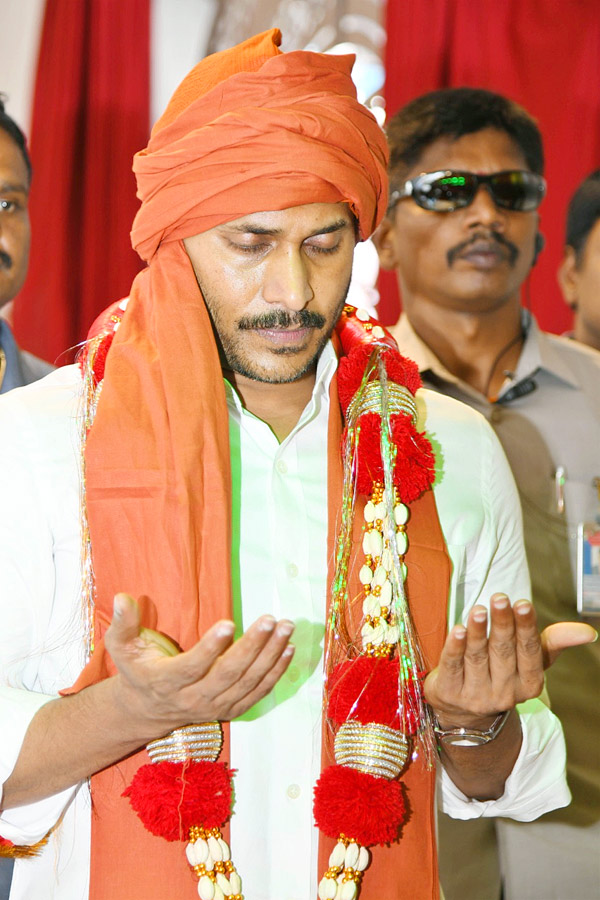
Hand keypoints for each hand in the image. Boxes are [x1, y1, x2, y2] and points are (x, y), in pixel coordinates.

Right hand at [105, 593, 294, 738]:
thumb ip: (122, 623)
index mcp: (166, 682)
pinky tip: (288, 649)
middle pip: (227, 675)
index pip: (191, 666)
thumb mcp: (123, 647)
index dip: (210, 647)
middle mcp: (193, 699)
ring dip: (270, 656)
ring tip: (285, 628)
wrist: (148, 709)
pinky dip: (276, 673)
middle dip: (252, 646)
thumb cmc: (138, 669)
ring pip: (247, 683)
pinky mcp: (230, 710)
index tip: (229, 623)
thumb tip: (121, 598)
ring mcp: (214, 707)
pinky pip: (258, 693)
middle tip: (271, 619)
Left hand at [424, 593, 596, 729]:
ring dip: (478, 632)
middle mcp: (504, 693)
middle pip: (503, 652)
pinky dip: (455, 648)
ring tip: (478, 610)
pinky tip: (457, 630)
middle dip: (502, 624)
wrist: (465, 711)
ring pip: (477, 658)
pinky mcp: (449, 693)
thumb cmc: (502, 672)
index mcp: (529, 683)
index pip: (529, 652)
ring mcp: (476, 695)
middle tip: (499, 599)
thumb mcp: (530, 661)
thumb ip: (553, 642)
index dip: (526, 627)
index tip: (522, 603)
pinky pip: (452, 666)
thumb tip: (589, 632)